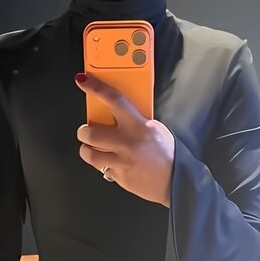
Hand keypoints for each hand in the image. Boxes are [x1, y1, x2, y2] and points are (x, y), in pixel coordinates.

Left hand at [74, 73, 174, 207]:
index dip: (95, 87)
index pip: (113, 99)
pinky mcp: (119, 176)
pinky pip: (101, 168)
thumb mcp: (154, 128)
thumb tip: (117, 111)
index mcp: (138, 125)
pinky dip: (102, 164)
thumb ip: (135, 120)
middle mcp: (127, 142)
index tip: (83, 81)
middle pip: (90, 132)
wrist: (176, 180)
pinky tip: (109, 161)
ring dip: (87, 149)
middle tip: (86, 130)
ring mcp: (121, 161)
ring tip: (91, 148)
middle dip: (84, 131)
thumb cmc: (167, 154)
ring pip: (89, 153)